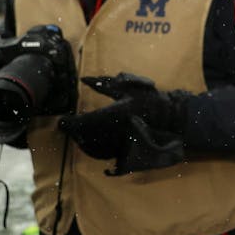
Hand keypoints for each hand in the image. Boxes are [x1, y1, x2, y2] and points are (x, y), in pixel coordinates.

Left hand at [58, 73, 190, 174]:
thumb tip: (84, 80)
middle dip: (73, 132)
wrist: (172, 120)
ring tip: (77, 133)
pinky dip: (91, 150)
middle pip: (85, 137)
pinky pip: (102, 155)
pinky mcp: (125, 154)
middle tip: (66, 126)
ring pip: (91, 148)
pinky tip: (89, 143)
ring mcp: (121, 145)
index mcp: (115, 114)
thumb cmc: (150, 100)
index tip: (62, 120)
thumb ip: (105, 84)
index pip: (84, 122)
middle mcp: (116, 132)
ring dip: (80, 141)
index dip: (69, 123)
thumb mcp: (128, 88)